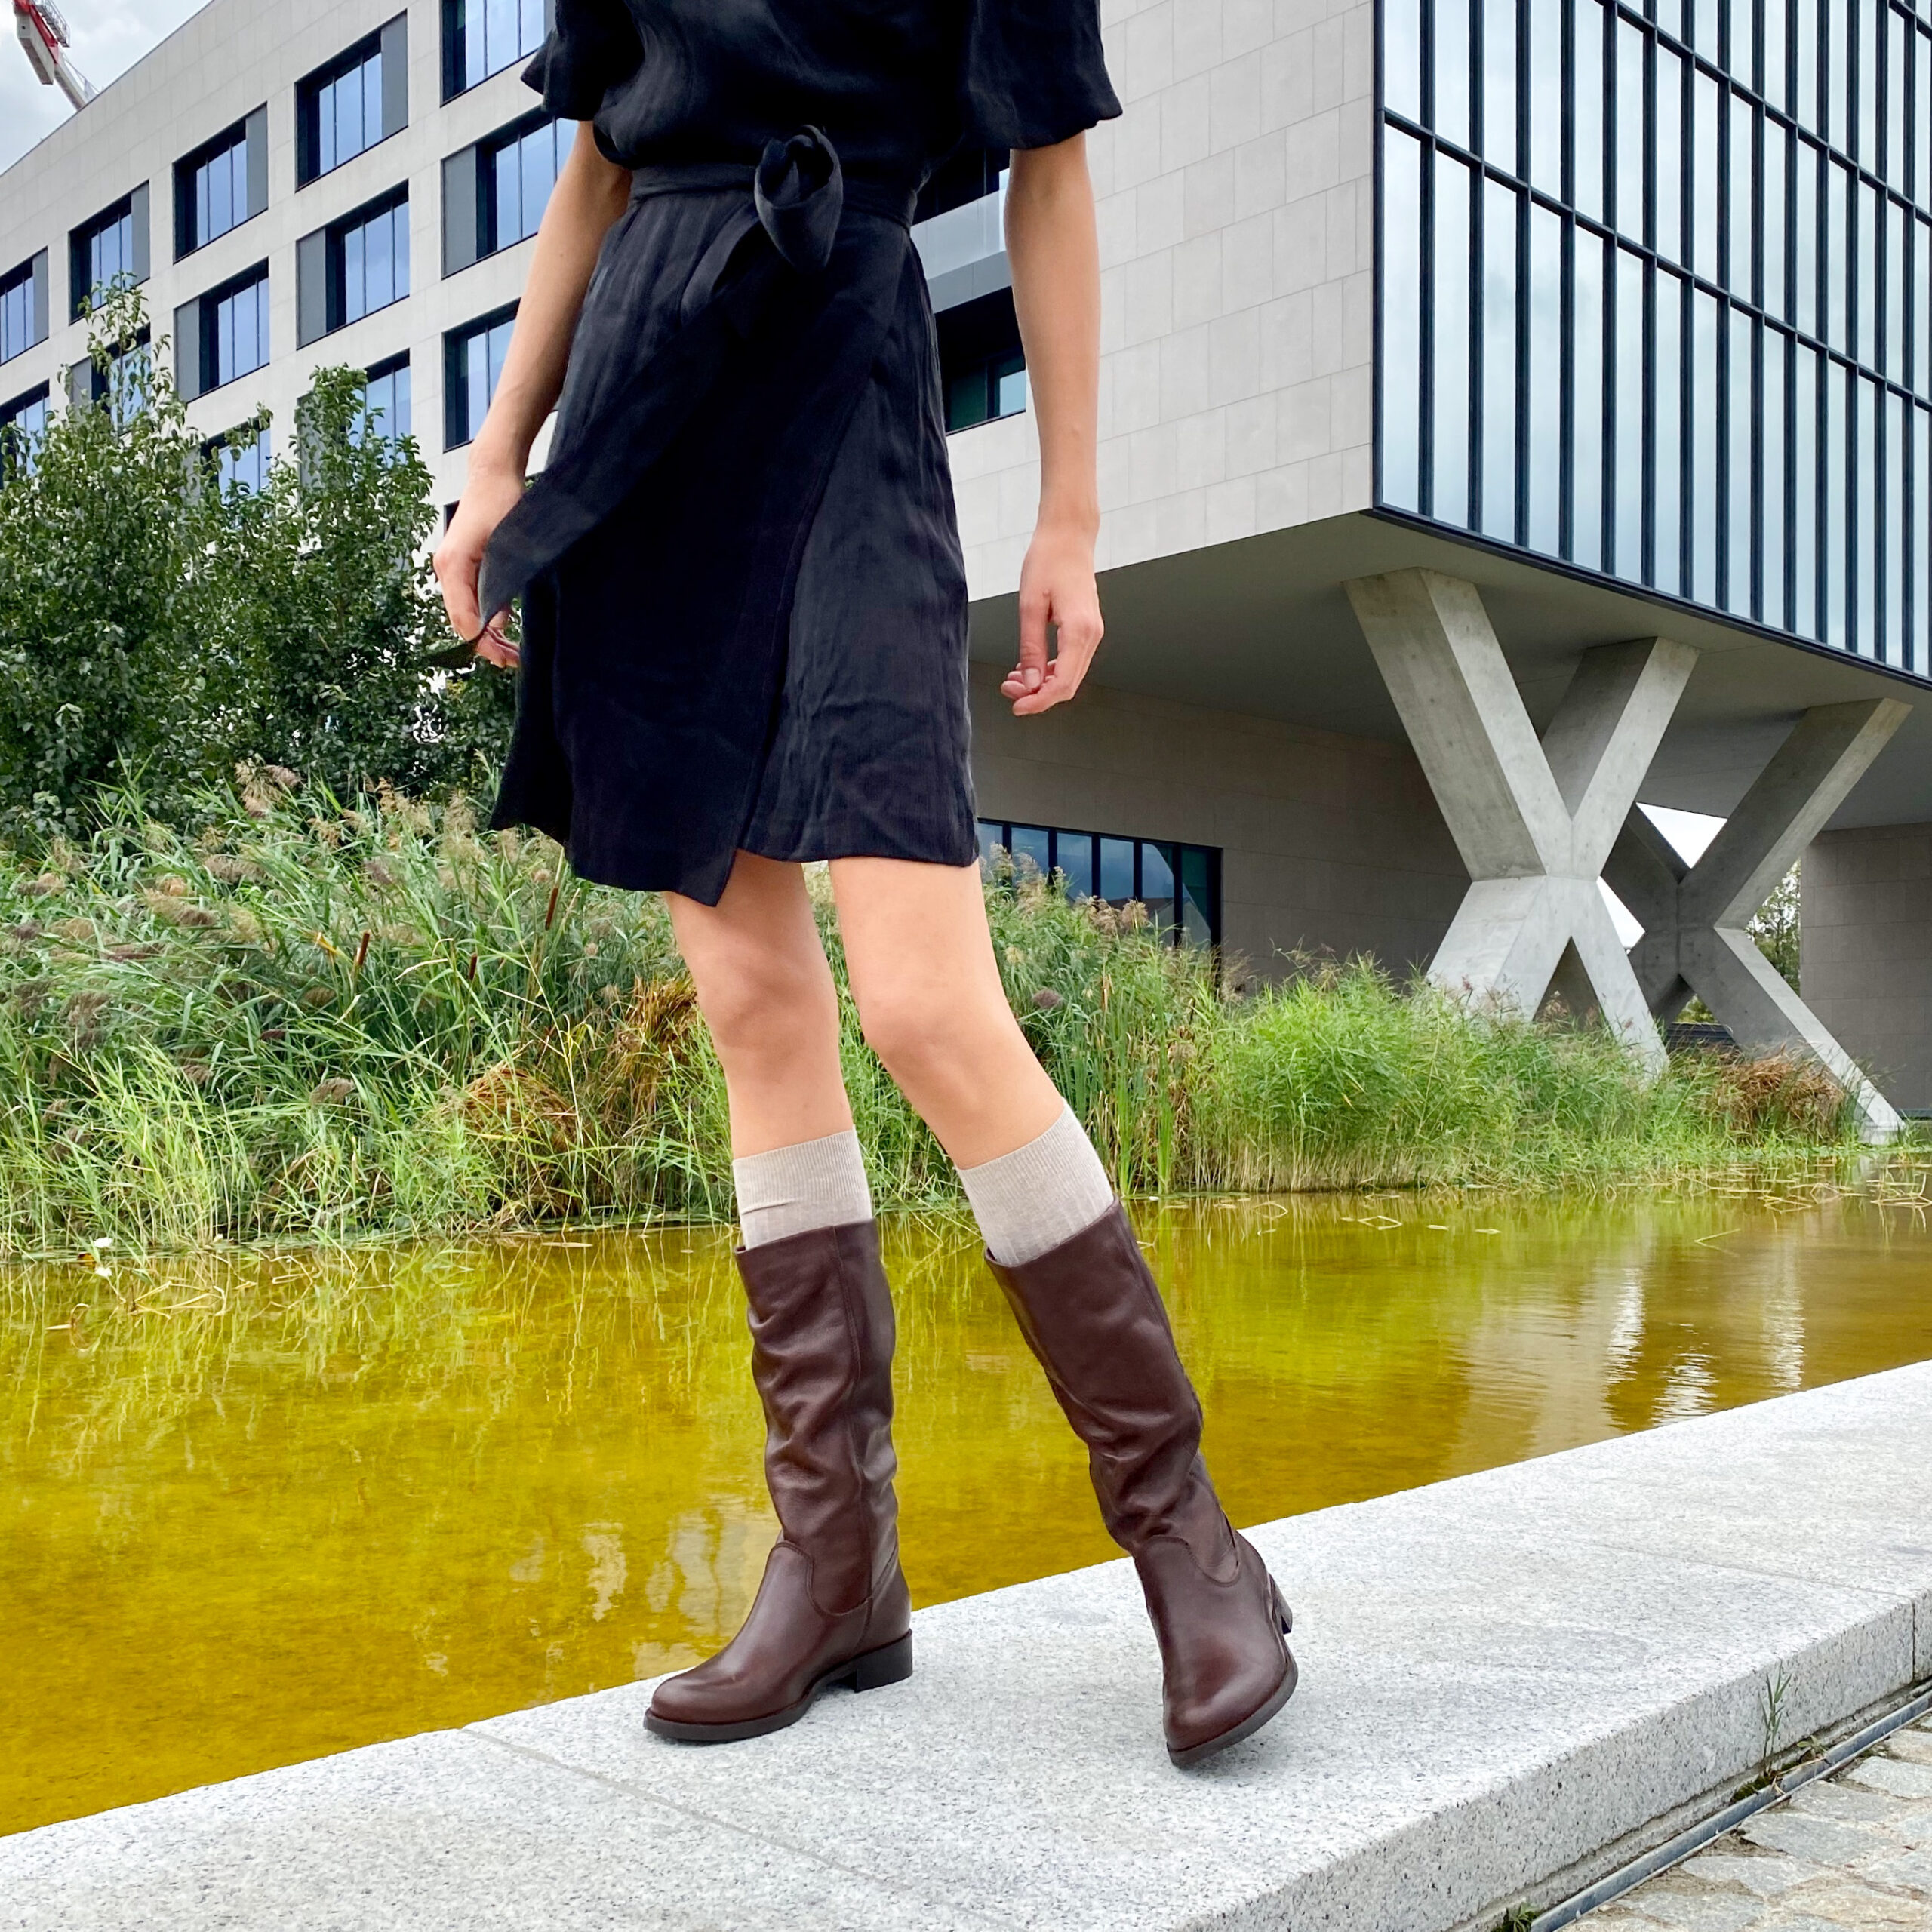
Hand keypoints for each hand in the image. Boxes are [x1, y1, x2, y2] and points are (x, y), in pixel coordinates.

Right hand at [433, 464, 526, 668]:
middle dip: (486, 644)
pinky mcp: (463, 566)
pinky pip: (470, 600)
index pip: (462, 617)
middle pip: (462, 620)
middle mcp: (447, 570)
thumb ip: (500, 585)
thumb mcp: (507, 547)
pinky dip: (485, 618)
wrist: (493, 475)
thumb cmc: (500, 501)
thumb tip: (497, 622)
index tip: (500, 657)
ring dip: (487, 634)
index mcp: (452, 566)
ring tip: (510, 653)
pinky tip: (503, 631)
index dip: (480, 642)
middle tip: (512, 661)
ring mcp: (453, 568)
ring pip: (466, 613)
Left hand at [1003, 521, 1102, 715]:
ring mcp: (1092, 633)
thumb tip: (1030, 684)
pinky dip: (1049, 670)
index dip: (1038, 701)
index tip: (1016, 706)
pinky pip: (1070, 660)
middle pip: (1068, 684)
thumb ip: (1031, 649)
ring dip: (1042, 684)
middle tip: (1008, 691)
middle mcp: (1092, 636)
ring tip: (1013, 679)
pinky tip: (1028, 667)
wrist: (1068, 536)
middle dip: (1037, 695)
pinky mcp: (1086, 629)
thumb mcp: (1030, 606)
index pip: (1062, 684)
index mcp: (1080, 631)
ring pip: (1069, 675)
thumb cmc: (1048, 561)